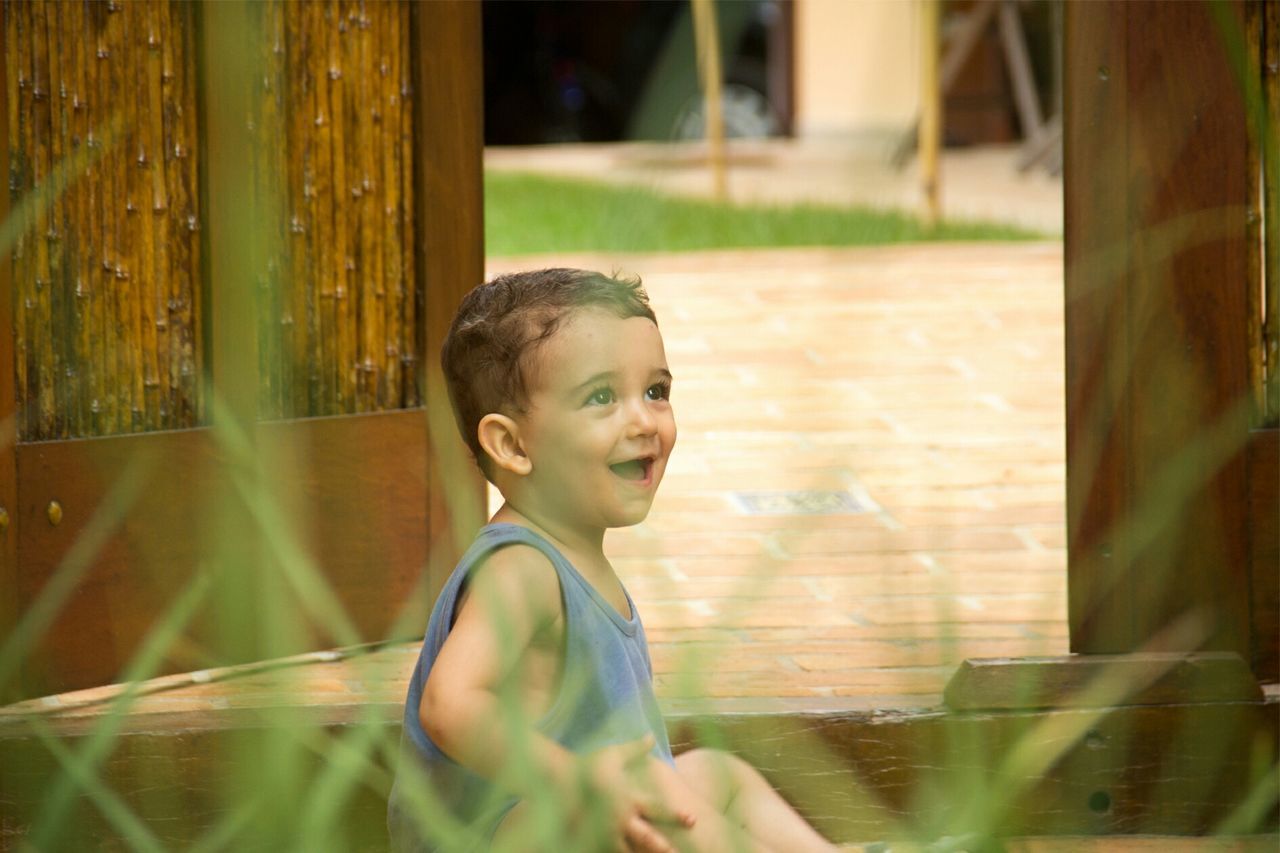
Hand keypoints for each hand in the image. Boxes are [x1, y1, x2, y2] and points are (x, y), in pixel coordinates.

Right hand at [581, 735, 695, 852]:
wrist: (557, 782)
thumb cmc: (587, 766)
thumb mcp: (612, 754)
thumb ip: (634, 749)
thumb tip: (651, 736)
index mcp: (629, 799)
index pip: (657, 808)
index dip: (675, 815)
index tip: (692, 821)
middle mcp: (622, 819)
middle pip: (646, 837)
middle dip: (662, 848)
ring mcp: (607, 833)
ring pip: (629, 852)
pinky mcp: (593, 841)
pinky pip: (608, 852)